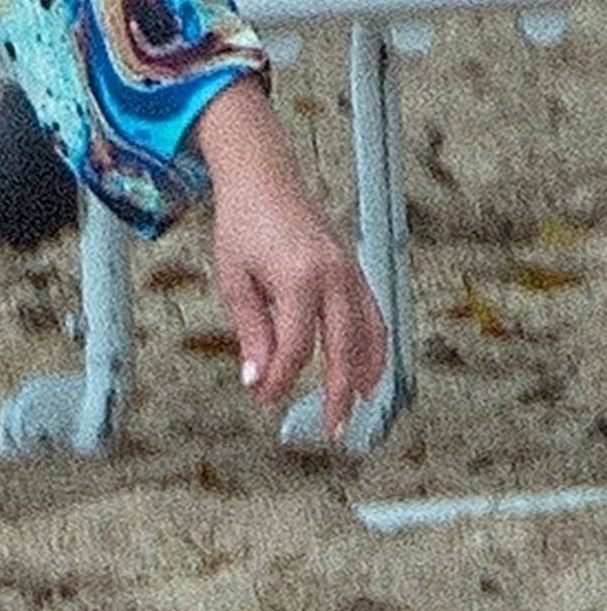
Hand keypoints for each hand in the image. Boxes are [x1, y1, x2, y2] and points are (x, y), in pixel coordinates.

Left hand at [191, 78, 389, 442]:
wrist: (264, 180)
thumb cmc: (243, 226)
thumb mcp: (235, 282)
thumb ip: (251, 333)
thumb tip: (257, 380)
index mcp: (300, 279)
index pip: (296, 348)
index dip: (280, 380)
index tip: (263, 399)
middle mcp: (334, 277)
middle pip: (343, 349)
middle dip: (339, 394)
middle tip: (333, 430)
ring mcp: (350, 272)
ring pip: (369, 334)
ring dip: (366, 374)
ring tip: (358, 407)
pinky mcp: (354, 270)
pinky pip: (374, 315)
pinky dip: (374, 345)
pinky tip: (369, 369)